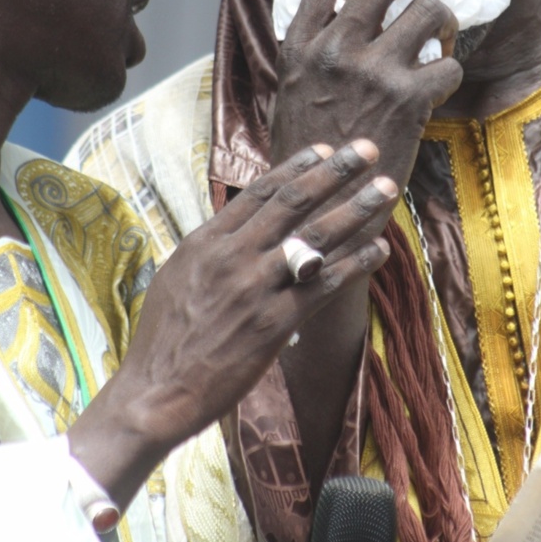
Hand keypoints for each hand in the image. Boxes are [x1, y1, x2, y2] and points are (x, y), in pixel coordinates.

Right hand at [67, 140, 395, 507]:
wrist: (154, 393)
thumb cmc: (163, 340)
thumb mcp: (178, 277)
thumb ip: (212, 249)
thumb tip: (241, 228)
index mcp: (207, 241)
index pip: (260, 191)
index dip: (297, 166)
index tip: (325, 149)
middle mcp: (233, 255)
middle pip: (293, 201)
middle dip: (335, 171)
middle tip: (366, 149)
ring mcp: (255, 287)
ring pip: (316, 236)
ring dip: (356, 208)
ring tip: (386, 188)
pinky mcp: (273, 323)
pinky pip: (323, 285)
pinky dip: (356, 263)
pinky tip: (380, 249)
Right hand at [271, 0, 463, 229]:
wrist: (320, 205)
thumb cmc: (309, 148)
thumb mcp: (292, 86)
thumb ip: (314, 45)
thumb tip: (346, 6)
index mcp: (302, 42)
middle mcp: (335, 48)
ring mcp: (372, 71)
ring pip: (428, 9)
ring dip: (445, 18)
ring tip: (440, 35)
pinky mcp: (407, 99)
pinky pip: (447, 63)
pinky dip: (449, 70)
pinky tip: (437, 86)